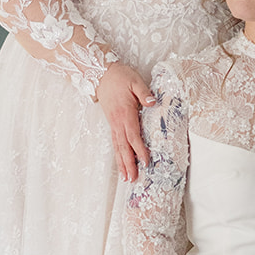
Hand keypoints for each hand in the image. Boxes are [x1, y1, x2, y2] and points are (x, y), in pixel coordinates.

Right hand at [96, 62, 154, 181]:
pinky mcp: (112, 124)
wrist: (101, 75)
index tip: (145, 162)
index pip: (133, 135)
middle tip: (133, 179)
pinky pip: (115, 142)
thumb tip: (152, 102)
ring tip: (126, 178)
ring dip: (122, 163)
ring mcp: (113, 124)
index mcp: (125, 113)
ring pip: (118, 147)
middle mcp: (117, 122)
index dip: (139, 150)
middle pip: (124, 146)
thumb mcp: (135, 80)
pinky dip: (118, 154)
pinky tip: (121, 163)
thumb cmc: (120, 77)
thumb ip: (144, 92)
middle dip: (128, 164)